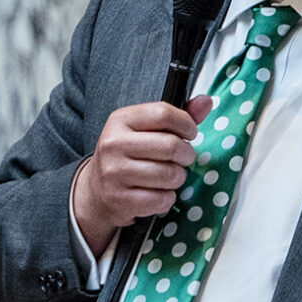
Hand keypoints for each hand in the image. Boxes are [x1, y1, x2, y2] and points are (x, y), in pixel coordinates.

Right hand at [71, 96, 215, 254]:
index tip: (190, 133)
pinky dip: (167, 198)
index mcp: (121, 120)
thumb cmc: (127, 155)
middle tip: (183, 158)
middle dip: (187, 155)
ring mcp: (115, 173)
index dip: (186, 124)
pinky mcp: (120, 199)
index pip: (164, 113)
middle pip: (171, 146)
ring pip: (170, 175)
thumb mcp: (144, 129)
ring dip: (178, 178)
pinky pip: (162, 199)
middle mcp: (114, 144)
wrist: (96, 191)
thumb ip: (177, 116)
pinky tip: (158, 192)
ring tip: (169, 176)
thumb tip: (206, 102)